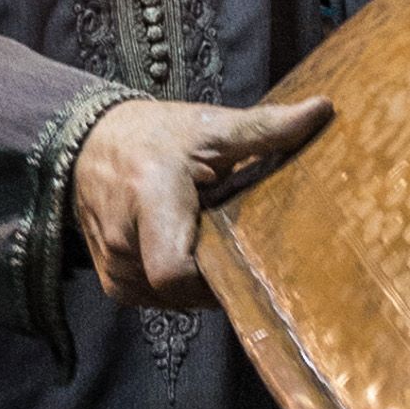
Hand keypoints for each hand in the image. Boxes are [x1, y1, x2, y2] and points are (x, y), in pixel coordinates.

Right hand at [73, 91, 331, 314]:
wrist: (87, 144)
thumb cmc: (154, 135)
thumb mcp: (210, 127)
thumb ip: (264, 127)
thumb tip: (322, 109)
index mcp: (150, 200)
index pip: (174, 271)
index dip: (213, 277)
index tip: (244, 254)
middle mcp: (124, 241)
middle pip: (182, 290)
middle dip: (216, 274)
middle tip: (239, 246)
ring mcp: (114, 267)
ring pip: (172, 299)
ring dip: (198, 279)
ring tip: (210, 241)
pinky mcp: (113, 282)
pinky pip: (158, 297)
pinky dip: (179, 283)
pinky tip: (191, 251)